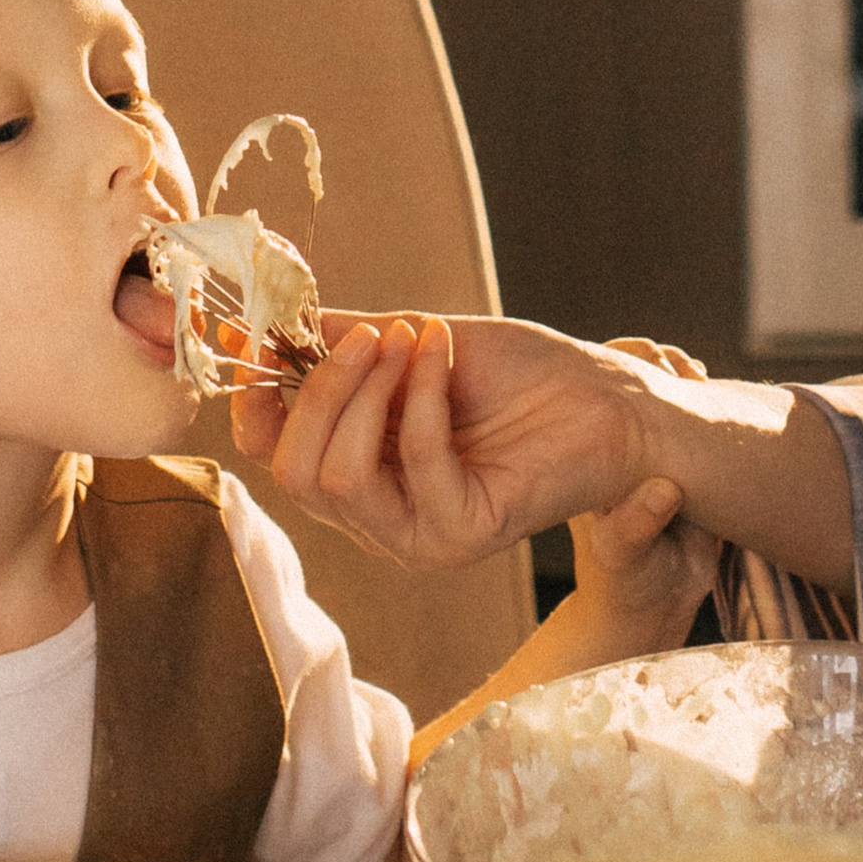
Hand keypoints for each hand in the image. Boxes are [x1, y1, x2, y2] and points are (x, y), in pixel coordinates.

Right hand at [235, 311, 648, 568]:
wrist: (606, 396)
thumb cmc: (519, 372)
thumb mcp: (409, 342)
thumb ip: (339, 343)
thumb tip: (259, 325)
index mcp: (361, 471)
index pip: (274, 460)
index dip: (255, 405)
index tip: (259, 341)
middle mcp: (380, 515)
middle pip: (294, 472)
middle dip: (320, 389)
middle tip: (370, 333)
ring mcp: (419, 536)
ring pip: (339, 480)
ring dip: (368, 392)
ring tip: (411, 338)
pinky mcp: (464, 535)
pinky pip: (414, 466)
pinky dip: (422, 398)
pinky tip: (444, 357)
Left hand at [567, 341, 722, 648]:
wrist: (658, 596)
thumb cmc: (626, 580)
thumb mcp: (626, 558)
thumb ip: (636, 529)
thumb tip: (663, 492)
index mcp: (579, 455)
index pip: (583, 390)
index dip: (612, 367)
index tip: (645, 366)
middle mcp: (609, 439)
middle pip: (622, 375)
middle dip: (651, 360)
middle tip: (679, 367)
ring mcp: (645, 442)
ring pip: (658, 385)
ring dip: (678, 372)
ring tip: (696, 375)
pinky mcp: (680, 450)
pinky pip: (690, 408)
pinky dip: (702, 392)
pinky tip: (711, 390)